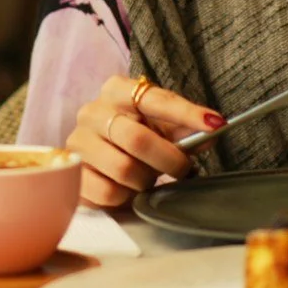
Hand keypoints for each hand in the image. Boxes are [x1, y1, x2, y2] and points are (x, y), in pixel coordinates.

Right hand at [67, 74, 223, 207]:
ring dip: (146, 180)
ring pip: (124, 169)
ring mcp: (79, 143)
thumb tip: (211, 131)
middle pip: (138, 139)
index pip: (155, 98)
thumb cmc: (132, 137)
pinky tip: (128, 189)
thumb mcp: (159, 126)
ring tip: (149, 177)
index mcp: (116, 91)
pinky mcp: (73, 173)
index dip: (187, 113)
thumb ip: (184, 128)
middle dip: (169, 159)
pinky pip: (109, 192)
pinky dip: (127, 196)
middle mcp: (93, 112)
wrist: (94, 158)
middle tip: (182, 168)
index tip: (215, 124)